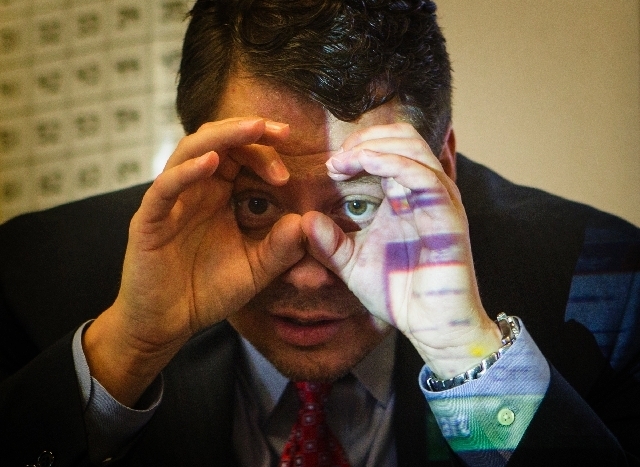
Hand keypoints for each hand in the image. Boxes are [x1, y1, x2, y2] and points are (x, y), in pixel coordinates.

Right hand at [84, 118, 305, 404]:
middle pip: (217, 142)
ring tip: (252, 128)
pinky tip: (211, 163)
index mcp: (218, 196)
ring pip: (190, 152)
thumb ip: (281, 248)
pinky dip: (186, 171)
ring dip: (222, 137)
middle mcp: (195, 190)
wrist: (168, 324)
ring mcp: (170, 202)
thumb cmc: (208, 291)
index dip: (266, 151)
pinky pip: (165, 188)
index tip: (291, 162)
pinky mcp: (149, 220)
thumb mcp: (255, 270)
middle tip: (281, 131)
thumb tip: (307, 222)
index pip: (241, 156)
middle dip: (249, 132)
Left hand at [301, 123, 500, 377]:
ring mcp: (439, 201)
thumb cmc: (399, 292)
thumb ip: (330, 243)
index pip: (390, 148)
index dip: (359, 146)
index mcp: (406, 198)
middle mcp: (425, 193)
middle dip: (367, 137)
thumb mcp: (353, 264)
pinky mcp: (448, 217)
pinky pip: (425, 176)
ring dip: (376, 145)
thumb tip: (306, 220)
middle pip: (405, 137)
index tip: (332, 166)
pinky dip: (393, 163)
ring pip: (415, 147)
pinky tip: (366, 164)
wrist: (429, 325)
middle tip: (339, 158)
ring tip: (345, 161)